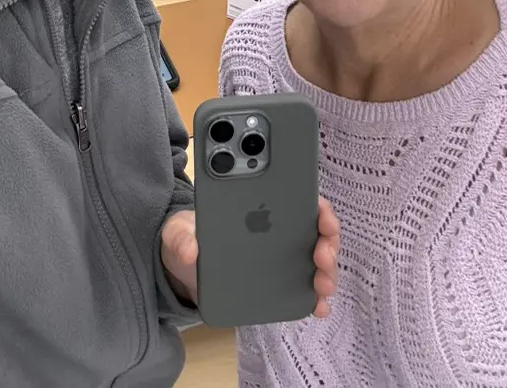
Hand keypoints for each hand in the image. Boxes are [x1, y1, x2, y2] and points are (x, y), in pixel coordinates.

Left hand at [161, 199, 339, 317]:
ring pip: (317, 260)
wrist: (184, 270)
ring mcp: (282, 259)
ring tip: (322, 286)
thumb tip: (192, 249)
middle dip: (328, 242)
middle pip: (316, 231)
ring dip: (327, 271)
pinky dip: (316, 298)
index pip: (300, 199)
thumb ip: (181, 236)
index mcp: (260, 207)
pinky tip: (318, 307)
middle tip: (321, 255)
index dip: (318, 206)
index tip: (322, 218)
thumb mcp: (178, 231)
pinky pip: (304, 289)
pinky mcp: (279, 285)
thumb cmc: (189, 238)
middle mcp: (279, 230)